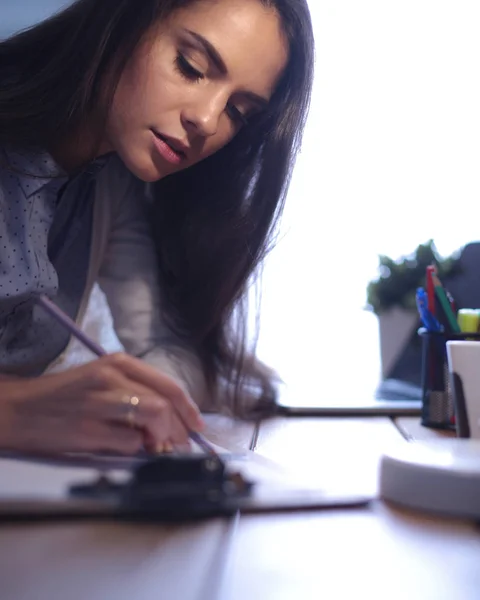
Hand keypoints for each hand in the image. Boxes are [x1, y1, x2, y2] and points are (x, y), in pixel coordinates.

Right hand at [0, 353, 203, 454]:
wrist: (20, 409)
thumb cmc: (65, 396)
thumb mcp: (101, 380)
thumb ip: (135, 392)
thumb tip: (171, 421)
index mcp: (118, 363)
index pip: (168, 385)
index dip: (188, 408)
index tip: (197, 425)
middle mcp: (111, 378)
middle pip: (165, 403)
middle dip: (180, 428)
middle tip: (180, 445)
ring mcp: (100, 403)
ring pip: (153, 418)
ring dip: (161, 438)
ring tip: (155, 447)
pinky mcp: (88, 430)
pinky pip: (129, 443)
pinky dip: (135, 450)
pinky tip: (124, 448)